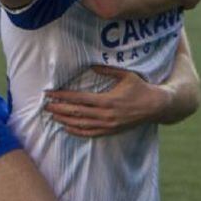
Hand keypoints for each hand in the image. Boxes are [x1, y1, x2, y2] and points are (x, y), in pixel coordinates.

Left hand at [45, 65, 170, 136]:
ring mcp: (108, 125)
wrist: (155, 106)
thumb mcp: (126, 75)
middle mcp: (106, 115)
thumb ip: (108, 71)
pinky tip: (67, 128)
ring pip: (81, 125)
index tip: (50, 93)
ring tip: (52, 115)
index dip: (63, 96)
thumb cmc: (140, 88)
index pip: (79, 99)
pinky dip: (77, 132)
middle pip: (77, 113)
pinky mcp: (111, 131)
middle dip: (59, 108)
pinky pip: (90, 134)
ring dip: (65, 120)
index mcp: (107, 100)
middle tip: (45, 106)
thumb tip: (91, 66)